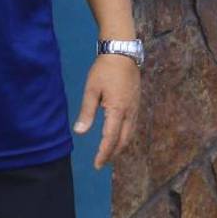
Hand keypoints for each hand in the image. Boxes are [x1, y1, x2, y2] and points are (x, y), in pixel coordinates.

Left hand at [72, 53, 139, 169]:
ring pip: (130, 135)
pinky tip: (118, 137)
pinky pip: (132, 126)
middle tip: (101, 163)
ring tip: (108, 153)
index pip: (110, 139)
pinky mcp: (136, 104)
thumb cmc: (104, 70)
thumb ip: (87, 112)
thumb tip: (80, 132)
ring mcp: (135, 108)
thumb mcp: (91, 90)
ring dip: (120, 146)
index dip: (104, 153)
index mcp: (118, 110)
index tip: (97, 165)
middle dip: (113, 153)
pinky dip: (125, 136)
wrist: (122, 53)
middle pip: (123, 141)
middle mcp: (130, 113)